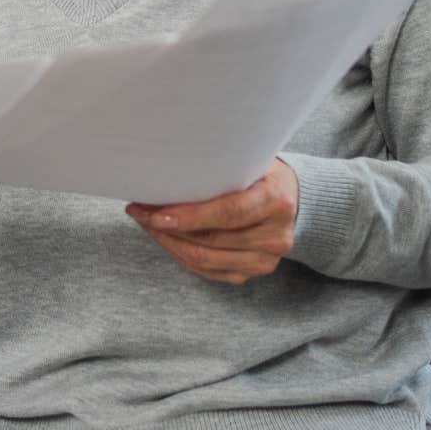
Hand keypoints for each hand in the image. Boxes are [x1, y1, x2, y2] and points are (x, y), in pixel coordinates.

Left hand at [125, 158, 297, 283]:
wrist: (292, 198)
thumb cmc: (262, 172)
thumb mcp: (249, 158)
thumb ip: (220, 164)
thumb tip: (168, 164)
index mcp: (276, 200)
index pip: (228, 213)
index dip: (190, 216)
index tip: (156, 213)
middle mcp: (275, 236)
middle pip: (211, 239)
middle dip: (167, 227)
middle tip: (138, 210)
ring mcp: (265, 260)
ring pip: (204, 259)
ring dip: (168, 241)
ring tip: (145, 221)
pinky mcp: (252, 272)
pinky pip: (207, 270)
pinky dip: (180, 254)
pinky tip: (164, 236)